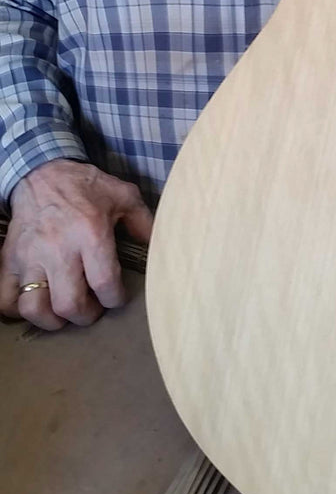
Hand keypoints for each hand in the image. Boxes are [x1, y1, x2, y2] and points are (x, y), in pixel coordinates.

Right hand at [0, 160, 151, 330]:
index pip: (104, 283)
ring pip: (35, 308)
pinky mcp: (10, 259)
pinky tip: (36, 303)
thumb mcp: (123, 196)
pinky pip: (5, 298)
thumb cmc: (86, 187)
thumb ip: (144, 223)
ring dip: (52, 320)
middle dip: (86, 316)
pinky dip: (18, 310)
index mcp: (90, 233)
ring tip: (64, 312)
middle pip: (70, 304)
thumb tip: (162, 249)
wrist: (42, 173)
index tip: (117, 297)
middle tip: (92, 308)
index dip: (115, 299)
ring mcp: (30, 256)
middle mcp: (58, 248)